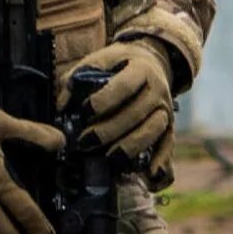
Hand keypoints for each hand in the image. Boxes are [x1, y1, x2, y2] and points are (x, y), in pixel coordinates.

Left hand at [66, 40, 174, 159]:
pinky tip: (150, 174)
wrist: (152, 61)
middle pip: (136, 113)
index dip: (104, 100)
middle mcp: (158, 89)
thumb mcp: (100, 59)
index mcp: (141, 69)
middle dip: (109, 130)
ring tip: (109, 159)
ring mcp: (166, 108)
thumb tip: (62, 105)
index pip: (124, 86)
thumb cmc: (120, 63)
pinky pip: (168, 144)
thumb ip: (78, 77)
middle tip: (85, 141)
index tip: (84, 111)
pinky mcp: (170, 125)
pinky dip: (161, 160)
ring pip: (153, 130)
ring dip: (130, 147)